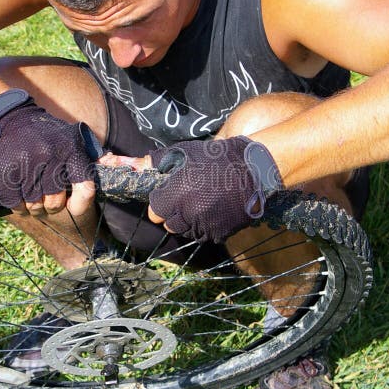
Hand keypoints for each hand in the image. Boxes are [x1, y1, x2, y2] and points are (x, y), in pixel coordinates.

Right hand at [0, 89, 95, 215]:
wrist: (6, 117)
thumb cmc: (44, 133)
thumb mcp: (72, 138)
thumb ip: (95, 156)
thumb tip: (122, 165)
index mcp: (70, 149)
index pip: (85, 189)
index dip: (80, 205)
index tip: (73, 207)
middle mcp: (49, 156)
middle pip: (55, 203)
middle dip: (52, 206)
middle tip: (47, 199)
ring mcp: (24, 164)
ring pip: (34, 206)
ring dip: (34, 207)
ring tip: (32, 196)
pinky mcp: (3, 173)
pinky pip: (15, 205)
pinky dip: (17, 206)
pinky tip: (18, 197)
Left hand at [146, 136, 281, 242]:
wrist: (254, 169)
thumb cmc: (216, 157)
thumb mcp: (183, 153)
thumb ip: (156, 162)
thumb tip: (134, 165)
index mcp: (174, 195)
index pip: (154, 212)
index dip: (161, 202)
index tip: (171, 193)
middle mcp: (187, 215)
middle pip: (168, 224)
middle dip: (173, 213)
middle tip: (188, 197)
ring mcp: (205, 227)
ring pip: (186, 231)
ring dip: (189, 221)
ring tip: (203, 201)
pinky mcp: (220, 234)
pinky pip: (205, 235)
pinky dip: (207, 226)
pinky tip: (215, 209)